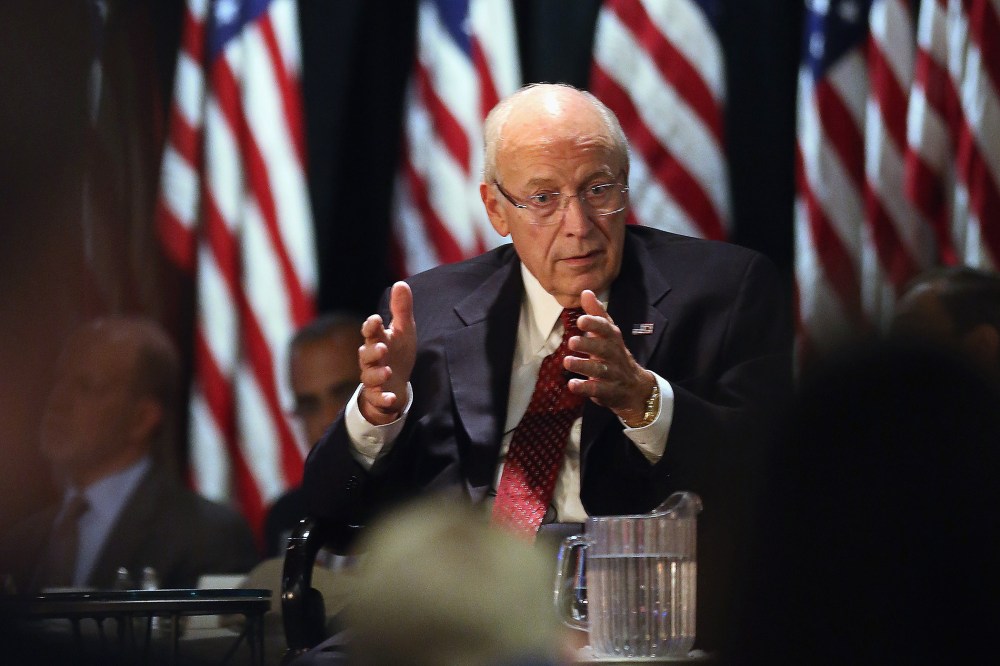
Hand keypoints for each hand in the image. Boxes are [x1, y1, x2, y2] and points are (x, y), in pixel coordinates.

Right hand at [357, 282, 416, 424]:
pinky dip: (383, 399)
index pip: (371, 331)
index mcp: (377, 341)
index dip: (372, 326)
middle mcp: (371, 360)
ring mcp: (373, 379)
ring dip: (377, 374)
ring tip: (387, 371)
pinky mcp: (378, 396)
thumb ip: (401, 309)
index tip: (376, 319)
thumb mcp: (403, 331)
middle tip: (382, 348)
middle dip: (372, 351)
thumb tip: (400, 283)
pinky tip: (391, 398)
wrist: (397, 385)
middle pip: (366, 354)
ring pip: (369, 377)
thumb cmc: (398, 353)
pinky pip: (377, 398)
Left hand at [565, 290, 655, 423]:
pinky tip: (572, 385)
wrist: (636, 388)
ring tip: (567, 362)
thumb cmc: (616, 355)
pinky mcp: (608, 392)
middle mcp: (614, 355)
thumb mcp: (609, 334)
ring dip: (583, 365)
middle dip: (589, 345)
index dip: (595, 324)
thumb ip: (597, 314)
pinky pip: (597, 390)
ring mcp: (612, 374)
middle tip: (572, 342)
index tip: (581, 320)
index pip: (606, 329)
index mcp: (613, 339)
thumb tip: (586, 291)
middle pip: (604, 349)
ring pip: (599, 370)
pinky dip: (585, 388)